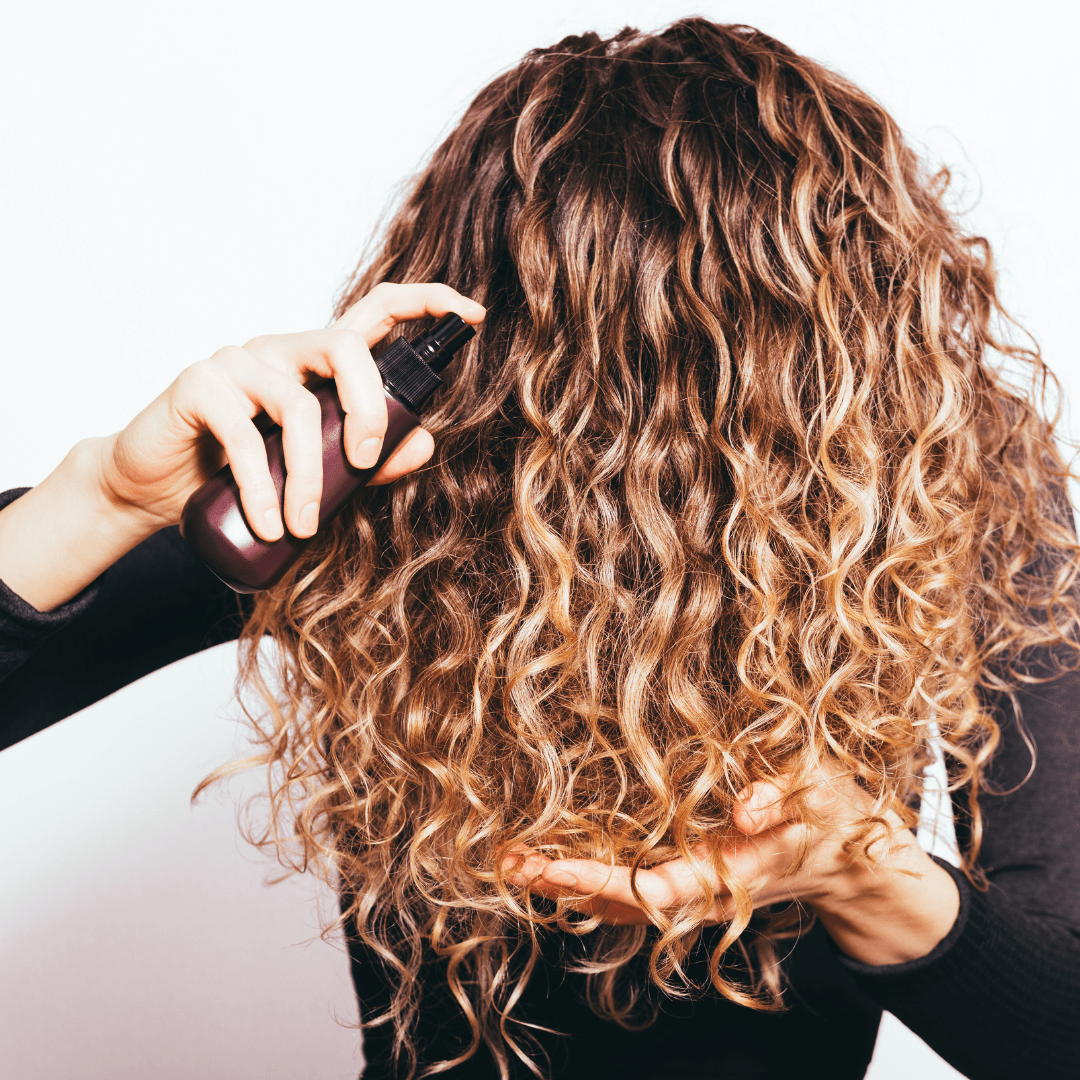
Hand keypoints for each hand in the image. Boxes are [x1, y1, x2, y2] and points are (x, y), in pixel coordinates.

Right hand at [100, 281, 484, 540]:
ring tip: (303, 526)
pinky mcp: (198, 385)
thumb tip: (424, 444)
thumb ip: (368, 461)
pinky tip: (270, 522)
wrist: (155, 489)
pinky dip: (263, 487)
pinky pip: (245, 433)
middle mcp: (282, 351)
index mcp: (316, 364)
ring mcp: (238, 362)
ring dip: (309, 475)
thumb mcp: (312, 473)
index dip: (425, 303)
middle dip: (369, 410)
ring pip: (298, 403)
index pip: (376, 312)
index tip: (470, 314)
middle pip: (346, 348)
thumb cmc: (240, 474)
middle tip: (363, 464)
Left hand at [505, 762, 960, 964]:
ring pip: (624, 898)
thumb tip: (743, 810)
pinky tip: (560, 861)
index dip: (601, 880)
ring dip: (570, 883)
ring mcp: (699, 883)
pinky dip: (594, 878)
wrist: (851, 857)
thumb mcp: (820, 790)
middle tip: (508, 862)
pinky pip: (637, 886)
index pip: (655, 885)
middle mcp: (706, 885)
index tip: (550, 868)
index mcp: (732, 869)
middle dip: (565, 885)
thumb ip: (783, 795)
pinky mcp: (697, 872)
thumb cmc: (836, 816)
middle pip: (623, 900)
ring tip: (516, 862)